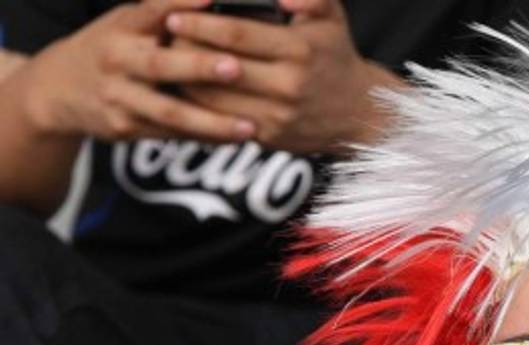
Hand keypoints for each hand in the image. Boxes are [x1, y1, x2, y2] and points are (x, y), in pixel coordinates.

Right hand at [20, 0, 255, 141]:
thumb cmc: (114, 47)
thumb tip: (217, 3)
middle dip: (199, 67)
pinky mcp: (125, 127)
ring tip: (249, 127)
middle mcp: (118, 59)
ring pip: (169, 112)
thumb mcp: (128, 22)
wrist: (59, 89)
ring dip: (211, 122)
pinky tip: (235, 139)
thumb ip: (167, 15)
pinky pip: (171, 134)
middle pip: (160, 65)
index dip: (179, 3)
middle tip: (236, 68)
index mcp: (123, 26)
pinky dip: (205, 138)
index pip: (152, 9)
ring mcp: (120, 97)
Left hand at [165, 0, 396, 153]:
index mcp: (300, 51)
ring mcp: (277, 115)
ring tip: (168, 61)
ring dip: (185, 78)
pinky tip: (185, 88)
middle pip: (220, 67)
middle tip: (162, 37)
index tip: (174, 16)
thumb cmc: (335, 55)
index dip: (201, 24)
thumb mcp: (332, 16)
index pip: (238, 35)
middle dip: (186, 50)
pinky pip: (221, 119)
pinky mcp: (268, 137)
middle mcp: (289, 86)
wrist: (358, 112)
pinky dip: (198, 104)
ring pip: (215, 97)